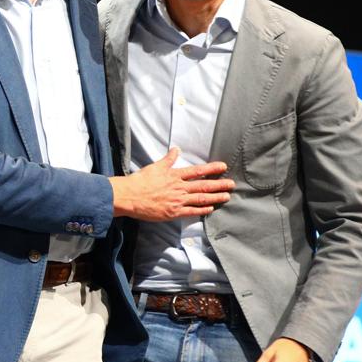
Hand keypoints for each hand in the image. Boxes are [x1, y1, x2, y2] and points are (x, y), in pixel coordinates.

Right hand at [110, 147, 233, 220]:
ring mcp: (177, 201)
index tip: (223, 167)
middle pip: (203, 185)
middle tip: (232, 184)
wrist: (130, 196)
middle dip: (219, 184)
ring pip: (201, 199)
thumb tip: (176, 149)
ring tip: (227, 196)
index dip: (212, 169)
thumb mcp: (156, 166)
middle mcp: (179, 188)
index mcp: (175, 175)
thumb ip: (168, 159)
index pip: (198, 171)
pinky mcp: (173, 212)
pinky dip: (202, 210)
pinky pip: (191, 211)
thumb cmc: (141, 181)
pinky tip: (211, 209)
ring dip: (215, 197)